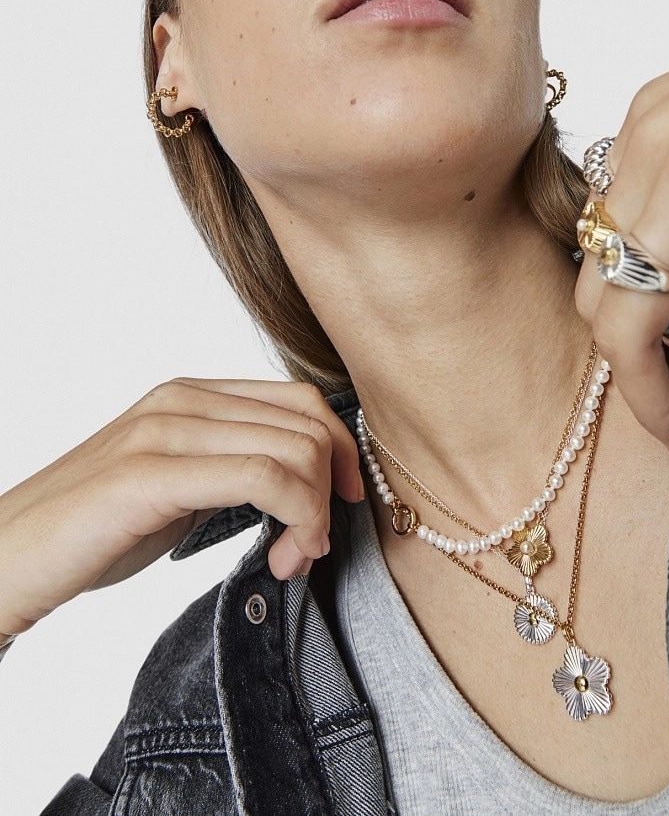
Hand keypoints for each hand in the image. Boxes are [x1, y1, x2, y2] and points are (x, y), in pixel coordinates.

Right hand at [0, 379, 362, 641]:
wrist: (8, 559)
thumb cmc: (99, 529)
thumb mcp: (182, 486)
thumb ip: (235, 468)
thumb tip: (308, 482)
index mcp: (192, 395)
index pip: (300, 400)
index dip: (341, 450)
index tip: (348, 500)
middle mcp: (182, 400)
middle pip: (307, 425)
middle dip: (331, 491)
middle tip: (312, 547)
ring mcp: (164, 430)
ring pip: (293, 451)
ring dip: (315, 513)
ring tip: (295, 557)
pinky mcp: (149, 472)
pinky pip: (262, 478)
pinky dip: (296, 519)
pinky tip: (282, 558)